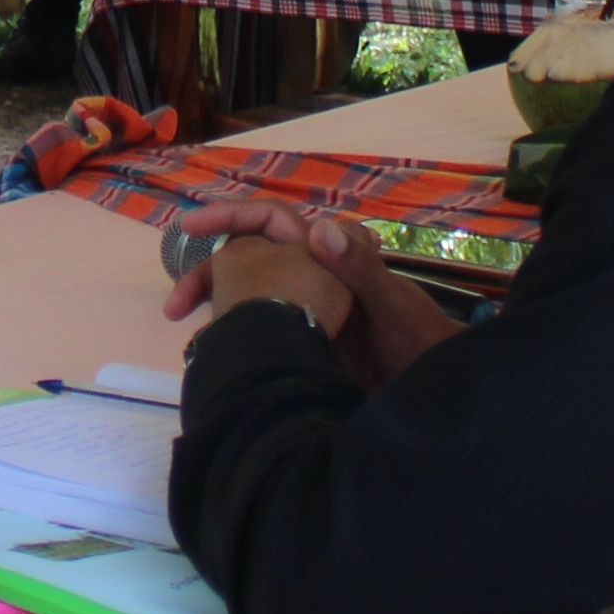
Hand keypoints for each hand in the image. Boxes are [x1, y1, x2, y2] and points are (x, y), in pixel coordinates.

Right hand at [168, 203, 461, 386]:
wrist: (437, 395)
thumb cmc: (422, 343)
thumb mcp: (391, 305)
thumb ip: (358, 268)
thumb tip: (313, 228)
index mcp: (328, 255)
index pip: (268, 220)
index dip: (228, 217)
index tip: (190, 227)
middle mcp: (312, 275)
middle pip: (247, 258)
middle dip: (207, 273)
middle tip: (176, 306)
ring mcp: (307, 309)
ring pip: (248, 296)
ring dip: (217, 308)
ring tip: (190, 338)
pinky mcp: (304, 343)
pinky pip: (260, 331)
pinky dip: (236, 338)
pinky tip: (219, 359)